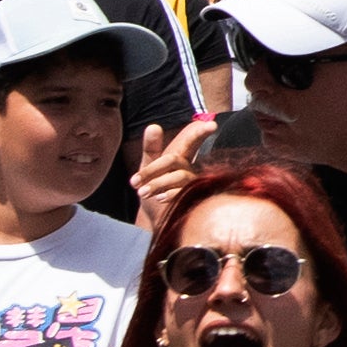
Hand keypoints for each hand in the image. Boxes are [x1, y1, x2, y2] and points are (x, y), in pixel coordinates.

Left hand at [131, 116, 215, 233]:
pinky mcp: (195, 201)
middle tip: (133, 182)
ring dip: (157, 184)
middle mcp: (191, 170)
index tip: (213, 125)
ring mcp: (195, 186)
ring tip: (142, 193)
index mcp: (181, 160)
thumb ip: (150, 149)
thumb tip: (153, 126)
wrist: (156, 221)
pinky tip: (159, 199)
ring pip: (179, 176)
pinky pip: (185, 192)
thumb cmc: (153, 193)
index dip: (201, 133)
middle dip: (152, 170)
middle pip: (173, 160)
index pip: (191, 142)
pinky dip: (169, 194)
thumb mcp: (147, 169)